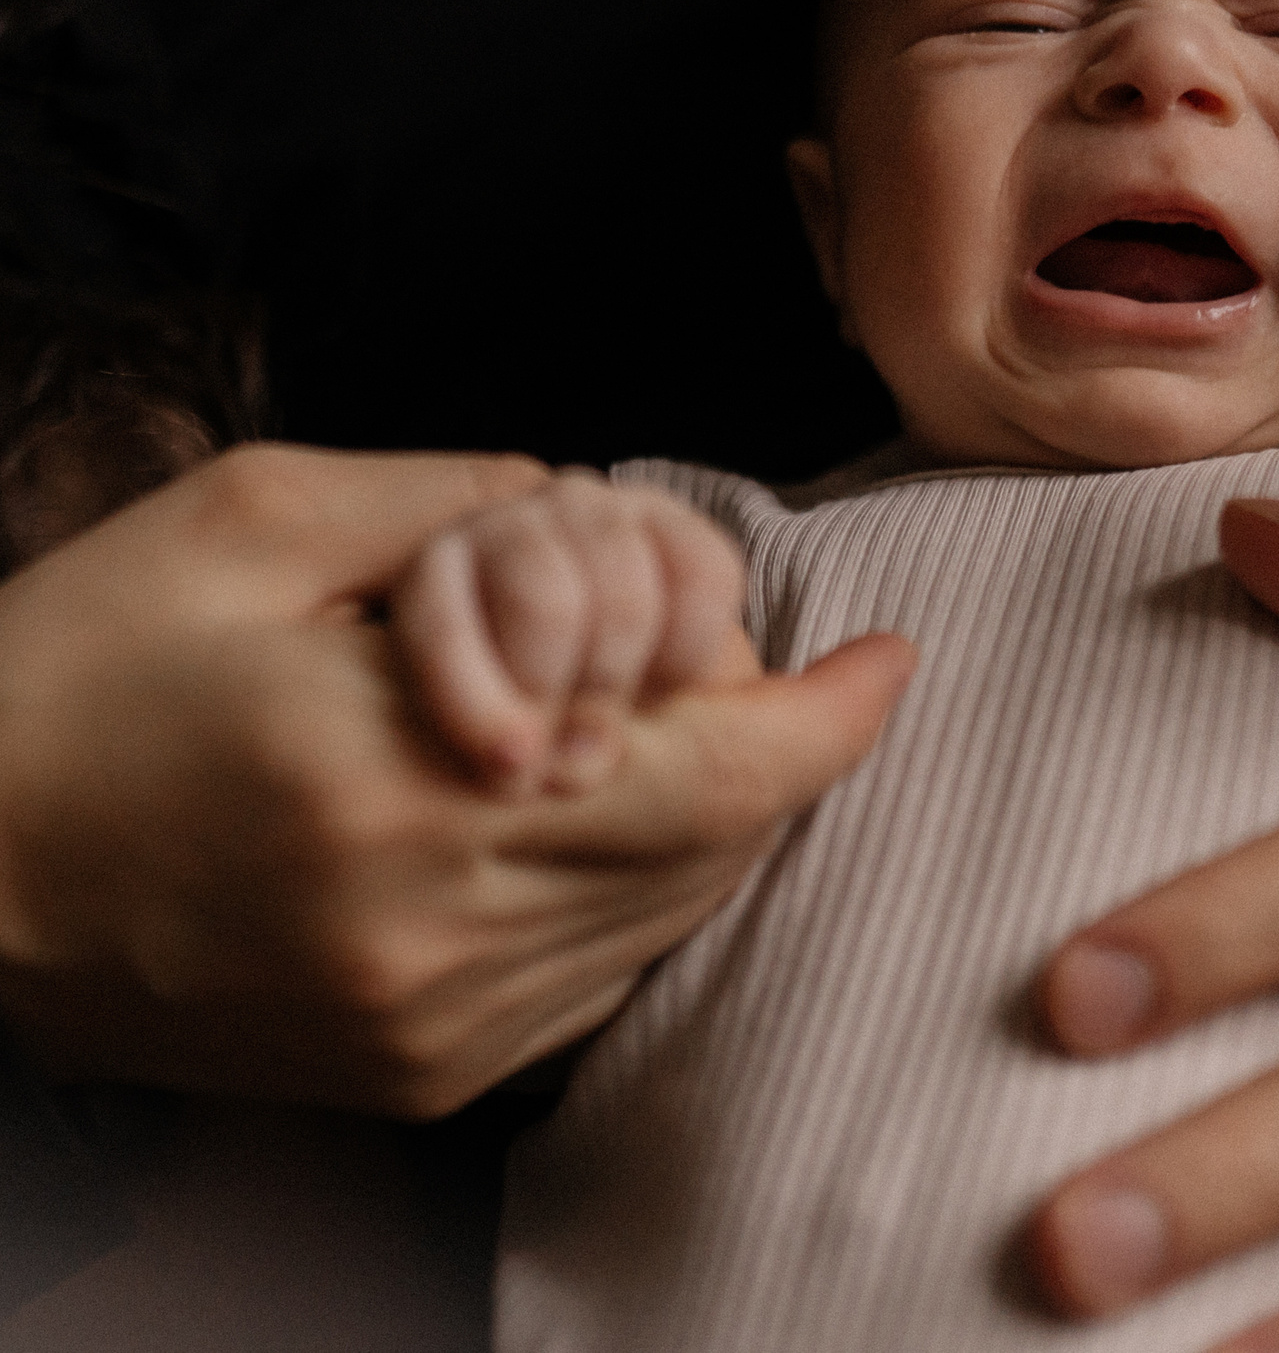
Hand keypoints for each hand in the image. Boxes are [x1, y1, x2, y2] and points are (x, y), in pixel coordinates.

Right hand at [0, 445, 911, 1116]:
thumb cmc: (69, 682)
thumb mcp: (252, 522)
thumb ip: (456, 507)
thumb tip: (597, 516)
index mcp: (403, 786)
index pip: (711, 770)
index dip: (829, 716)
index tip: (892, 659)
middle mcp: (435, 932)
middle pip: (713, 850)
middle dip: (767, 747)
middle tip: (729, 659)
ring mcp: (428, 1027)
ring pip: (668, 924)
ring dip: (708, 823)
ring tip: (663, 727)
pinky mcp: (408, 1076)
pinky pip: (595, 984)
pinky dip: (635, 897)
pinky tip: (596, 822)